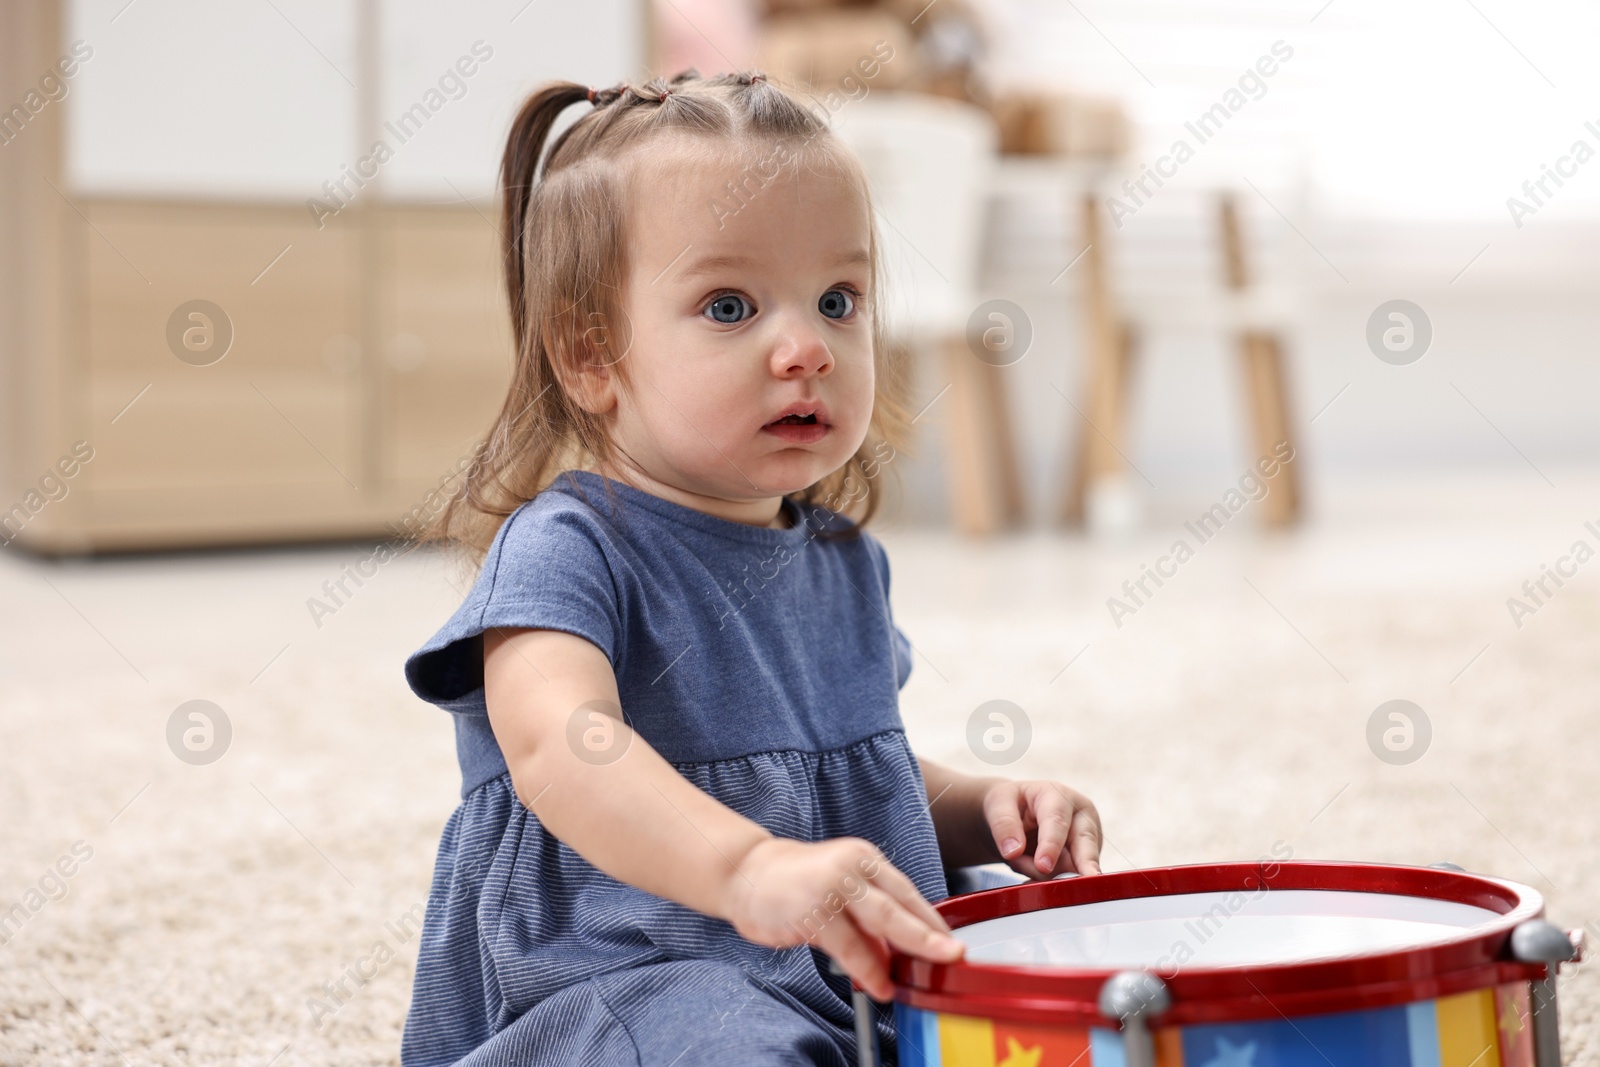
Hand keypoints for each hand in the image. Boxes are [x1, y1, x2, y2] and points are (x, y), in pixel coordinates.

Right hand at [723, 836, 964, 999]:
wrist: (746, 871)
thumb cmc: (796, 882)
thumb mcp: (840, 893)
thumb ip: (868, 920)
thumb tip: (897, 955)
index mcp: (864, 860)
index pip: (906, 892)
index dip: (931, 920)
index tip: (952, 942)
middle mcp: (852, 867)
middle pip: (899, 906)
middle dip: (929, 934)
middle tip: (953, 954)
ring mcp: (832, 886)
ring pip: (879, 923)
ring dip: (902, 954)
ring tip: (919, 977)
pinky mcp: (812, 910)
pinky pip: (848, 946)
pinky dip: (867, 968)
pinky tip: (878, 984)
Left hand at [983, 780, 1101, 878]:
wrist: (1019, 813)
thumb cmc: (1011, 804)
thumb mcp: (998, 803)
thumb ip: (1003, 824)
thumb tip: (1013, 850)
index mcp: (1059, 796)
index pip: (1057, 822)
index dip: (1050, 845)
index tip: (1043, 866)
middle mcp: (1081, 816)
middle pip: (1086, 844)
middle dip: (1085, 863)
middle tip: (1089, 880)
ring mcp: (1088, 840)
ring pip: (1073, 868)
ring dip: (1046, 875)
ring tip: (1020, 862)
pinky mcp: (1086, 861)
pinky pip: (1069, 879)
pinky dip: (1047, 882)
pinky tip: (1032, 872)